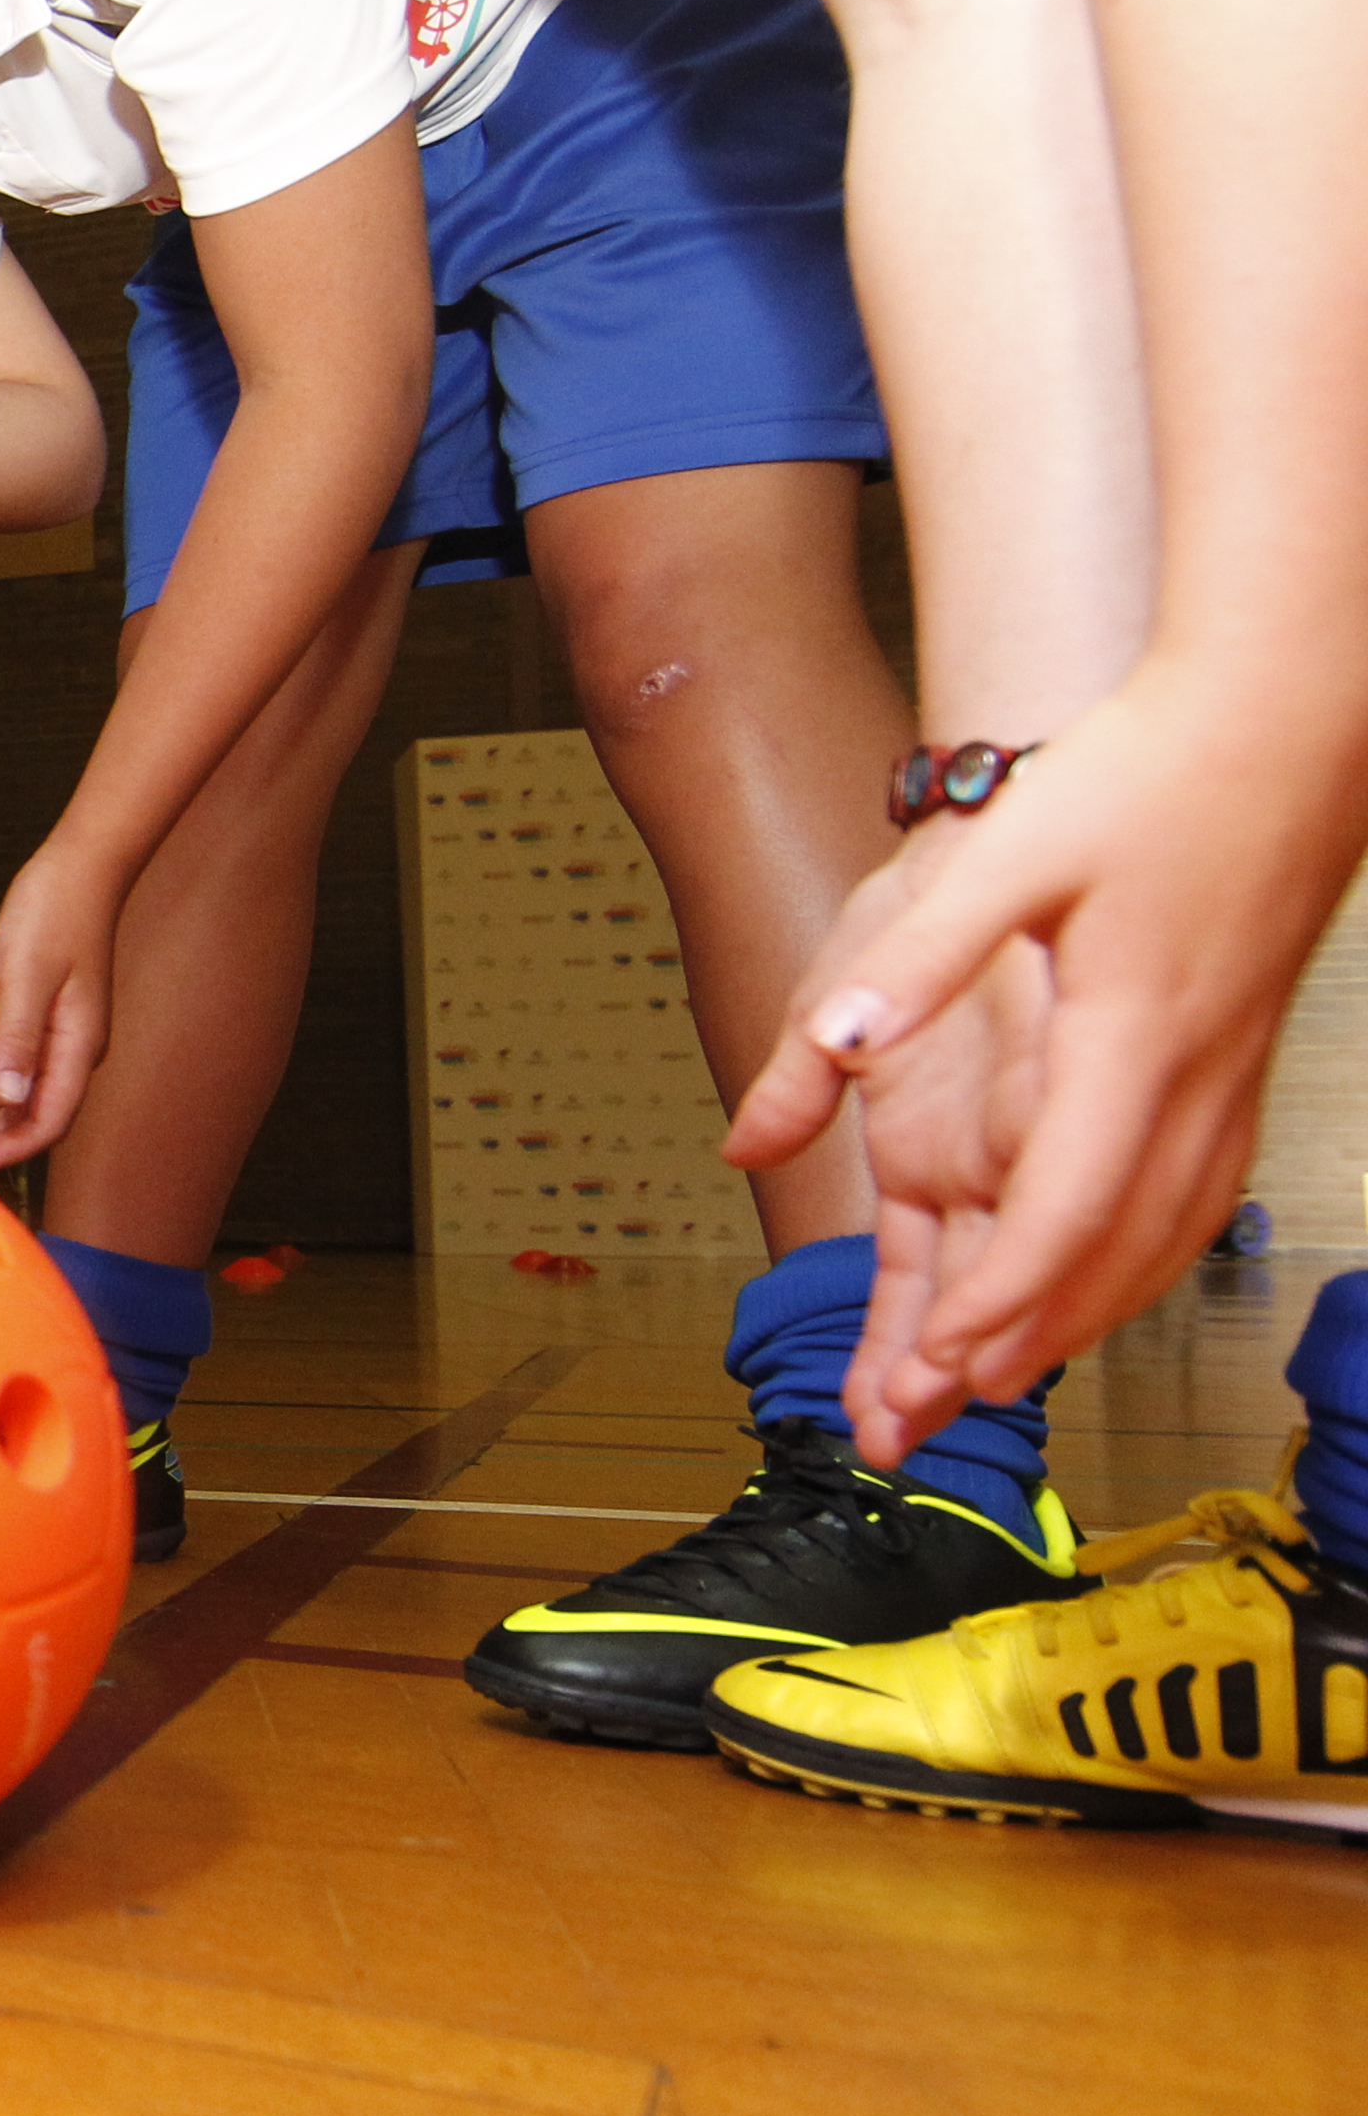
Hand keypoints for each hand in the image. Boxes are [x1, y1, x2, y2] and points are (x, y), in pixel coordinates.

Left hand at [0, 847, 121, 1171]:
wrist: (80, 870)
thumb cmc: (58, 910)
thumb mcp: (27, 973)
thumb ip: (17, 1037)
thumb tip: (8, 1095)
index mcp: (79, 1045)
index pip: (45, 1124)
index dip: (1, 1153)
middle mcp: (75, 1052)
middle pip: (31, 1124)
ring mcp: (62, 1041)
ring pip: (21, 1106)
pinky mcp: (45, 1026)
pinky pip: (15, 1078)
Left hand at [724, 682, 1367, 1454]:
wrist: (1282, 715)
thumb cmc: (1149, 769)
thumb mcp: (1008, 851)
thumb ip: (913, 963)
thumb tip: (833, 1047)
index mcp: (1132, 1039)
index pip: (1064, 1211)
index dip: (1001, 1298)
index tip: (940, 1359)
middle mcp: (1195, 1073)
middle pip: (1115, 1248)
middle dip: (1030, 1333)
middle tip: (947, 1400)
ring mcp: (1231, 1070)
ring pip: (1164, 1232)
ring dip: (1086, 1306)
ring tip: (1007, 1365)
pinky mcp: (1239, 1055)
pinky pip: (1192, 1192)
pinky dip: (1138, 1254)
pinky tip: (1103, 1275)